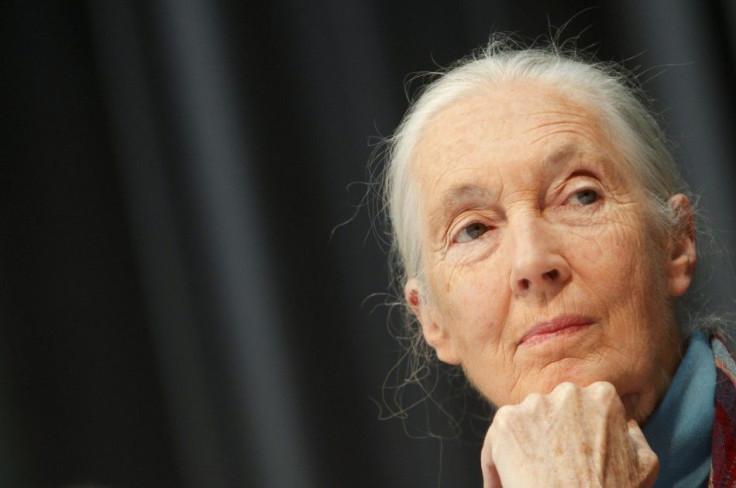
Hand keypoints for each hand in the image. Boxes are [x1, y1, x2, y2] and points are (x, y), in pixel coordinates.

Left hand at [480, 382, 657, 487]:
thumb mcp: (644, 463)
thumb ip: (632, 434)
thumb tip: (624, 423)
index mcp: (603, 396)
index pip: (585, 403)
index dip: (578, 430)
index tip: (575, 451)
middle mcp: (567, 392)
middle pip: (552, 410)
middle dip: (549, 434)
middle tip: (552, 467)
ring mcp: (533, 405)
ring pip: (523, 423)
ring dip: (524, 447)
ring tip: (530, 478)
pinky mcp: (506, 422)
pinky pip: (495, 441)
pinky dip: (496, 462)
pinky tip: (506, 483)